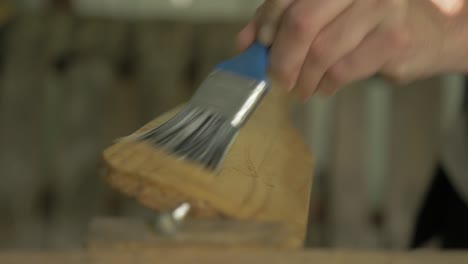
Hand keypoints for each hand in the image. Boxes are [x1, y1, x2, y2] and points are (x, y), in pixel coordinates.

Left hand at [238, 0, 467, 99]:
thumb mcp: (322, 13)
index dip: (267, 22)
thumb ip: (281, 20)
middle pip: (302, 23)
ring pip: (321, 51)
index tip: (260, 45)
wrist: (427, 32)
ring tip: (300, 89)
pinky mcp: (392, 38)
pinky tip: (322, 87)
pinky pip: (343, 69)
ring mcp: (379, 7)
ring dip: (303, 78)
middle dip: (282, 58)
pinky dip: (325, 84)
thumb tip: (244, 41)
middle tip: (277, 79)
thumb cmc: (366, 21)